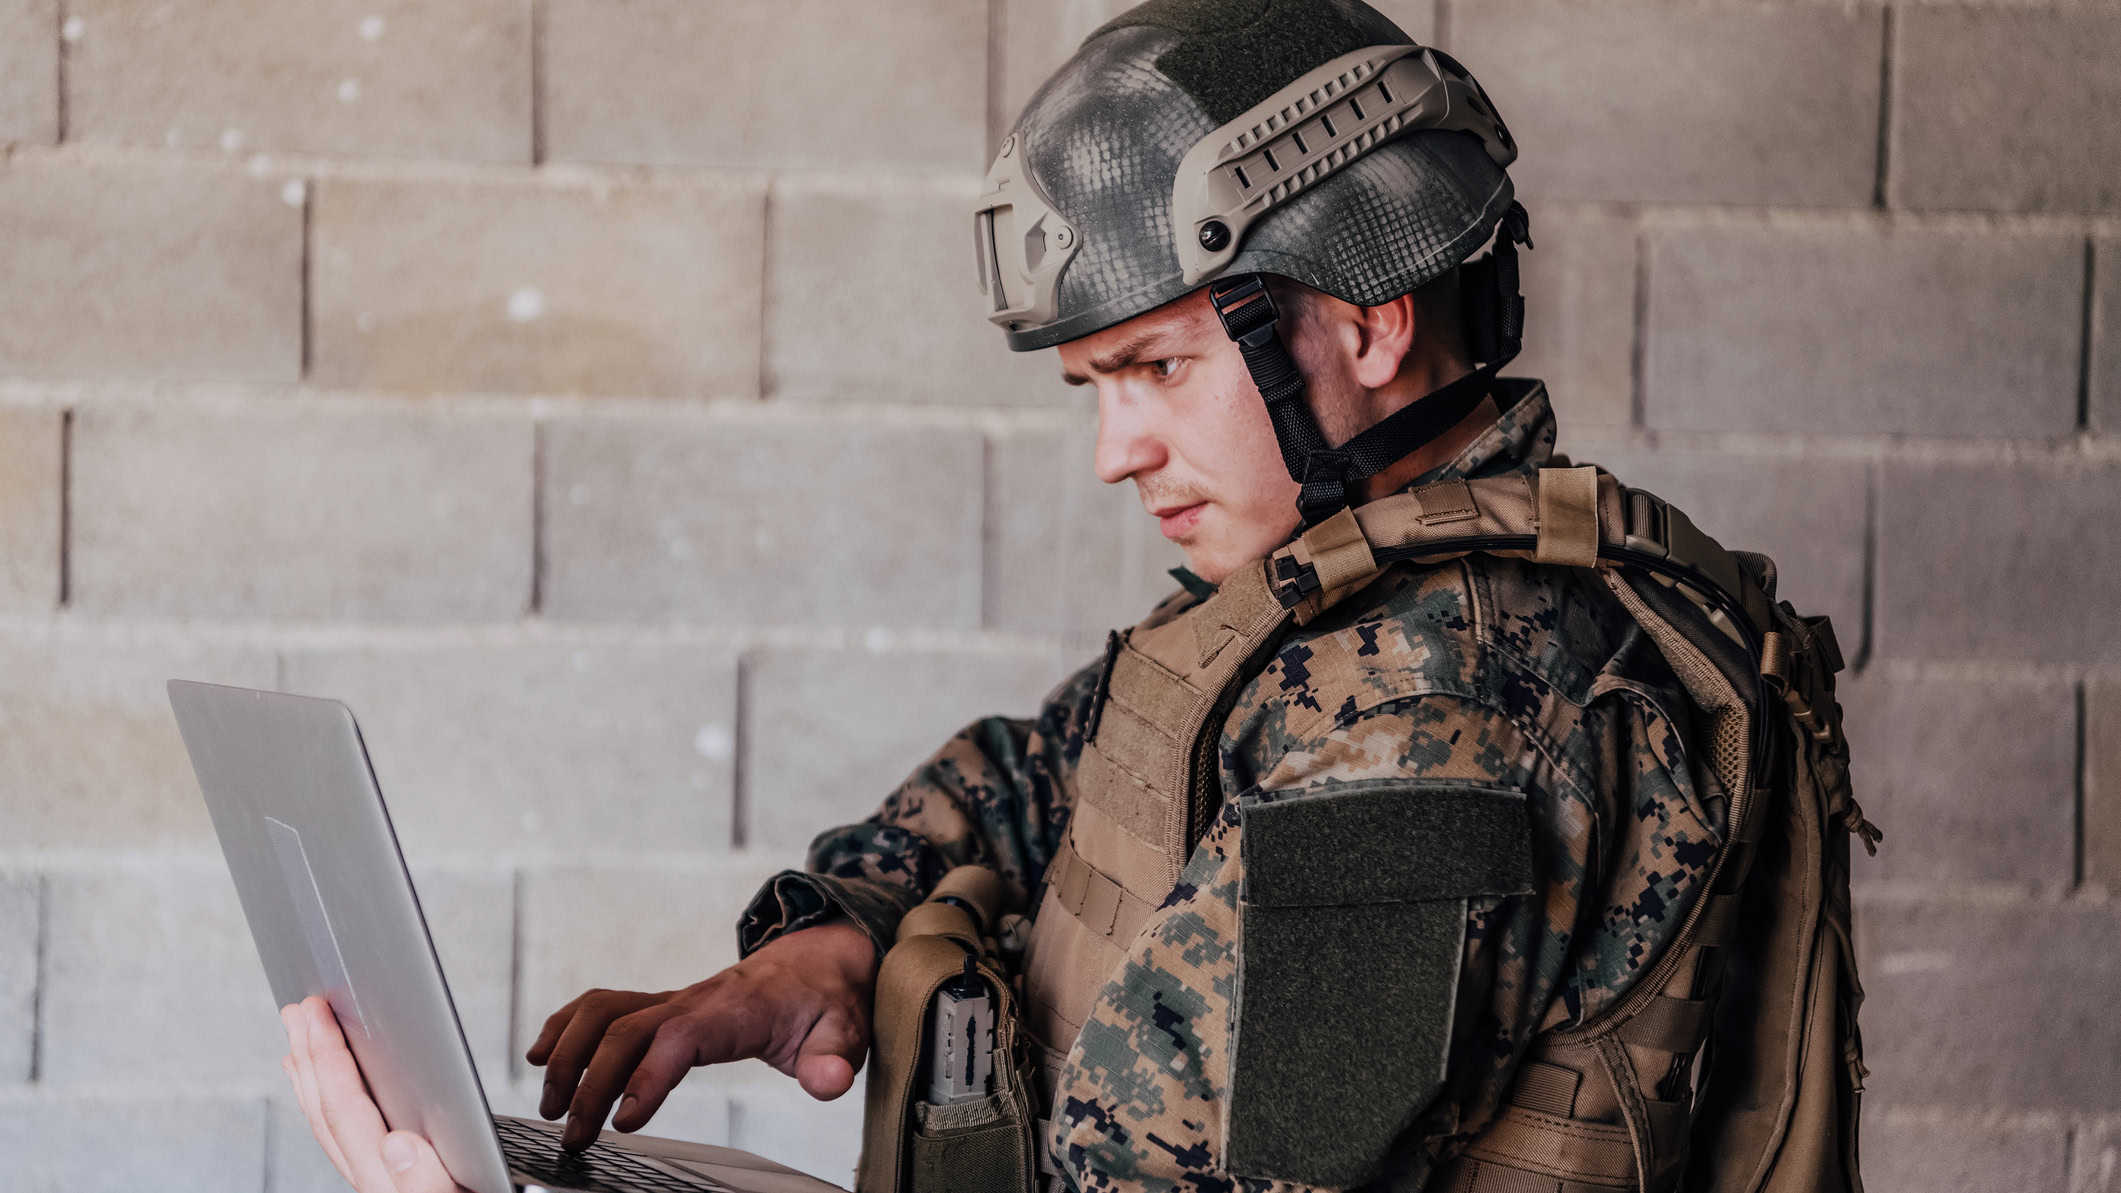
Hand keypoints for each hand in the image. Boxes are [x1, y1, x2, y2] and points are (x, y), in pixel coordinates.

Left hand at [281, 994, 468, 1192]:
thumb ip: (429, 1186)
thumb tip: (397, 1143)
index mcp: (392, 1186)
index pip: (348, 1114)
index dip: (328, 1059)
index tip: (316, 1015)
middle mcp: (378, 1186)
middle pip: (329, 1117)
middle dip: (311, 1059)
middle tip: (296, 1012)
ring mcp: (384, 1187)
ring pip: (333, 1129)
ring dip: (316, 1078)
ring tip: (301, 1041)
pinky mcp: (398, 1186)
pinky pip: (350, 1140)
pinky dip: (336, 1106)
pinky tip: (338, 1092)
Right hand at [528, 920, 877, 1149]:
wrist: (820, 960)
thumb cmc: (827, 998)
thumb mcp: (845, 1030)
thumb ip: (834, 1058)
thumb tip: (829, 1081)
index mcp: (733, 1010)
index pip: (677, 1037)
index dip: (646, 1076)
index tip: (623, 1121)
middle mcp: (693, 1000)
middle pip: (625, 1028)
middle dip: (591, 1081)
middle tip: (575, 1137)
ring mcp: (673, 1000)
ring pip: (603, 1010)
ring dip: (568, 1052)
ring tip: (551, 1104)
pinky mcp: (663, 1007)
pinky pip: (604, 1006)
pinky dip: (566, 1025)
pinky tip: (542, 1055)